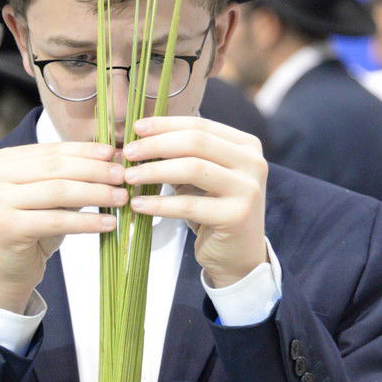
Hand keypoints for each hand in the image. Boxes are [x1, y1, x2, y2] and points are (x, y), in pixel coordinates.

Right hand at [0, 142, 126, 312]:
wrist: (5, 271)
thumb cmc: (32, 231)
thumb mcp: (51, 198)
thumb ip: (72, 177)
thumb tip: (112, 158)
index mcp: (3, 161)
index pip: (53, 151)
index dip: (86, 152)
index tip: (113, 154)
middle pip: (56, 168)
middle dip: (94, 170)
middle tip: (122, 176)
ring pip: (58, 191)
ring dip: (95, 193)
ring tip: (121, 197)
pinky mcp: (7, 226)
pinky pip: (56, 220)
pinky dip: (86, 222)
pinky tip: (108, 223)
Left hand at [123, 116, 267, 287]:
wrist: (238, 255)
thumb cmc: (214, 212)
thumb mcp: (201, 178)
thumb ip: (182, 156)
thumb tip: (141, 138)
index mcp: (246, 146)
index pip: (200, 125)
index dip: (165, 125)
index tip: (136, 129)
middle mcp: (253, 163)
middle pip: (196, 142)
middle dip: (156, 145)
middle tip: (128, 154)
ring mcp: (248, 189)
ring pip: (192, 168)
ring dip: (154, 171)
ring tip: (129, 177)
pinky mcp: (236, 216)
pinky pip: (188, 204)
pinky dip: (159, 203)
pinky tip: (138, 205)